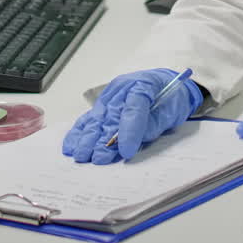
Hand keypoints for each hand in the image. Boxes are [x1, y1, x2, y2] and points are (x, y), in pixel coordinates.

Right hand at [62, 69, 202, 163]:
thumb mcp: (171, 112)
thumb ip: (152, 126)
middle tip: (98, 159)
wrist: (167, 83)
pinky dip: (79, 132)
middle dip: (102, 140)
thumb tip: (132, 143)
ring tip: (82, 156)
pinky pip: (88, 118)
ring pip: (96, 119)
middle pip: (110, 116)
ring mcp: (110, 96)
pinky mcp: (102, 104)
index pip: (134, 109)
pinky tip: (71, 144)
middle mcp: (123, 89)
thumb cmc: (171, 97)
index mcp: (144, 86)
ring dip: (87, 139)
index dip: (129, 131)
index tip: (126, 151)